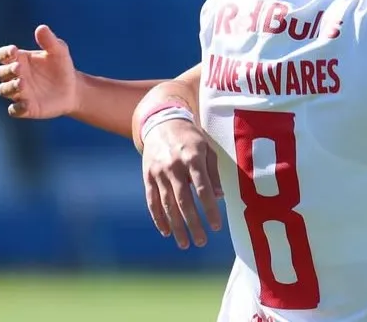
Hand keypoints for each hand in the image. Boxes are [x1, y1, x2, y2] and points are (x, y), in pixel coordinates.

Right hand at [0, 25, 79, 118]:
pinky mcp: (26, 108)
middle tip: (19, 68)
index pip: (3, 55)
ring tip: (22, 83)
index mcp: (20, 60)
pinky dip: (18, 108)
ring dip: (11, 87)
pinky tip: (26, 105)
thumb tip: (41, 28)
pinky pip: (15, 110)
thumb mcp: (59, 52)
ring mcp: (20, 93)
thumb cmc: (62, 67)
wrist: (74, 89)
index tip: (13, 51)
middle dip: (8, 70)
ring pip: (5, 90)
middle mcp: (16, 76)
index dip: (4, 53)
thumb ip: (50, 41)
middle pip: (2, 73)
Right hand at [142, 118, 222, 249]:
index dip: (209, 209)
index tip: (216, 226)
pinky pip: (152, 202)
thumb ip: (213, 173)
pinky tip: (166, 231)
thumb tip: (219, 197)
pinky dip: (159, 218)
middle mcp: (174, 167)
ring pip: (167, 205)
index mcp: (192, 158)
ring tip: (184, 243)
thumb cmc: (192, 138)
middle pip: (184, 201)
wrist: (162, 124)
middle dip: (193, 224)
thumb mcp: (208, 149)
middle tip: (201, 241)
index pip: (202, 189)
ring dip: (176, 226)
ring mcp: (158, 173)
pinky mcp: (147, 177)